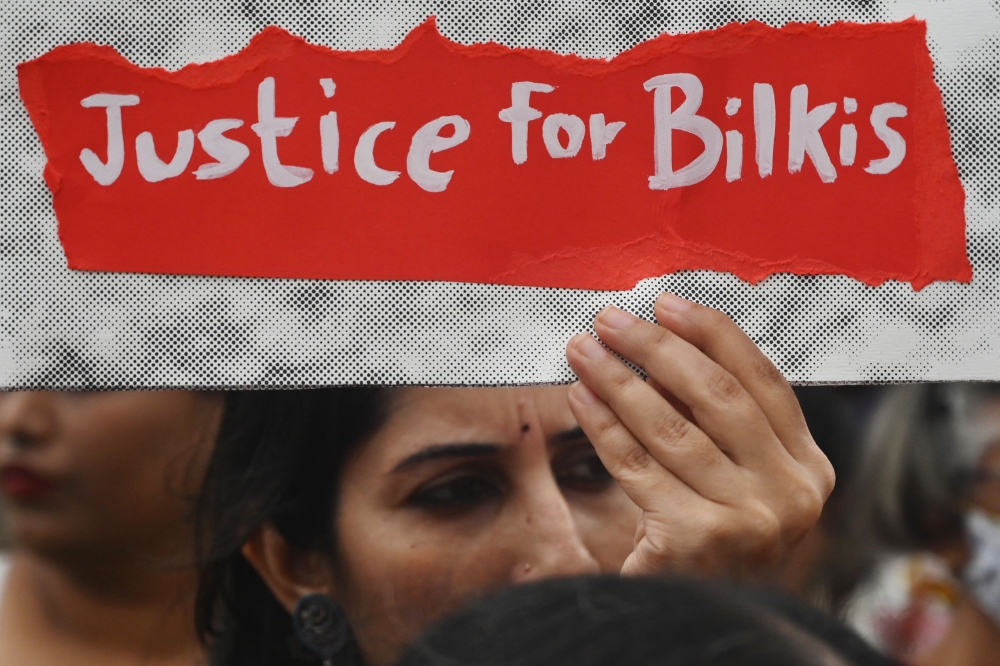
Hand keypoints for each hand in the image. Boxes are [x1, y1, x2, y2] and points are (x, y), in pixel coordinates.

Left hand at [565, 293, 834, 577]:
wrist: (704, 623)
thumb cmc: (713, 541)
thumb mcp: (741, 481)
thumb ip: (719, 423)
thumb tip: (662, 343)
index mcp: (809, 468)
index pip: (763, 380)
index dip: (713, 334)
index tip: (667, 303)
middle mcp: (791, 492)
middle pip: (716, 394)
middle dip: (657, 347)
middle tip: (612, 319)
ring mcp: (749, 518)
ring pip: (670, 425)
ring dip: (617, 380)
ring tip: (583, 350)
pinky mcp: (698, 539)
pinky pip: (637, 465)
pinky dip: (603, 426)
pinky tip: (580, 398)